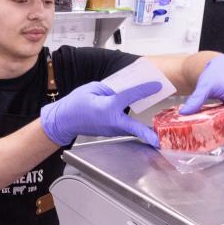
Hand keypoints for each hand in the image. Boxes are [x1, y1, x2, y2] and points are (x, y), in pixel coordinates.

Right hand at [41, 80, 161, 146]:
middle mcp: (111, 122)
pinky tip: (142, 125)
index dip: (145, 89)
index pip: (130, 96)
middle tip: (159, 139)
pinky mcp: (111, 132)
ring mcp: (111, 130)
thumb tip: (125, 88)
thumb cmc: (75, 105)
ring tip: (156, 130)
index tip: (156, 86)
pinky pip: (126, 128)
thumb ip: (111, 88)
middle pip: (135, 127)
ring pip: (131, 129)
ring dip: (143, 129)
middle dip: (148, 133)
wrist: (64, 121)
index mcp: (107, 107)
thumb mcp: (93, 89)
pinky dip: (135, 127)